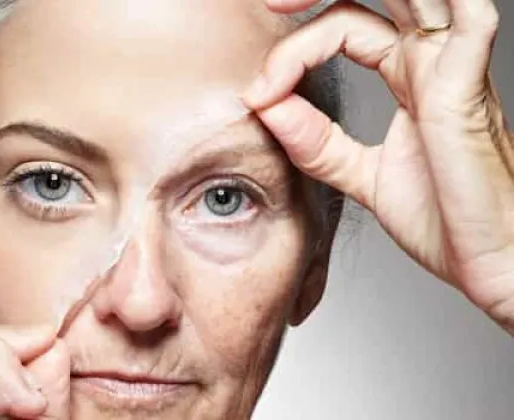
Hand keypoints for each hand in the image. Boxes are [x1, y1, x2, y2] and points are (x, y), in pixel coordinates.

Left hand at [244, 0, 512, 333]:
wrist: (490, 264)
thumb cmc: (445, 219)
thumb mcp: (361, 175)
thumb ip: (316, 143)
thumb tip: (265, 107)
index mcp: (409, 73)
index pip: (344, 26)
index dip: (294, 51)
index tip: (258, 95)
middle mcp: (431, 59)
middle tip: (271, 5)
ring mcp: (453, 66)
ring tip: (287, 2)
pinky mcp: (468, 86)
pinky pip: (466, 19)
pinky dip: (429, 3)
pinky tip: (344, 19)